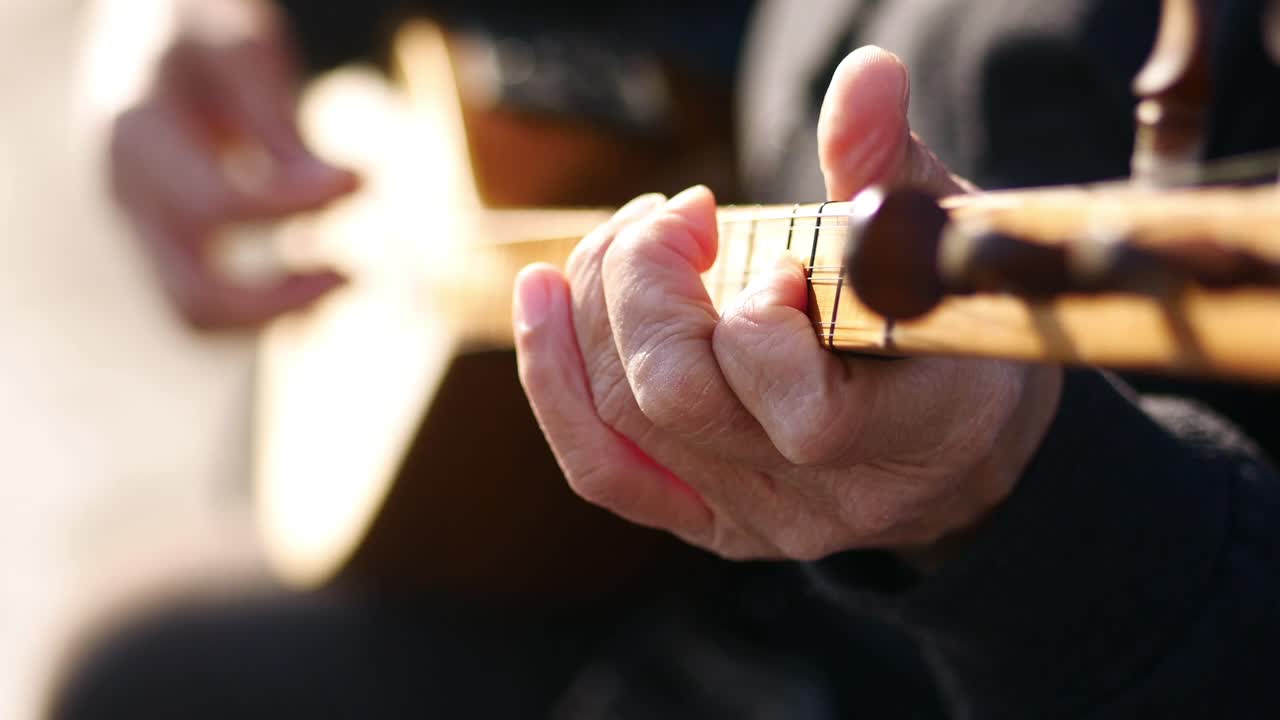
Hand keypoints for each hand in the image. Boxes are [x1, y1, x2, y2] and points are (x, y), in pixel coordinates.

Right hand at [110, 0, 358, 328]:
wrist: (142, 24)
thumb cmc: (200, 26)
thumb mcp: (237, 50)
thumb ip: (277, 121)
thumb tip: (336, 189)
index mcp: (137, 135)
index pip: (220, 204)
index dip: (299, 202)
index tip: (364, 179)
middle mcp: (127, 194)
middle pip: (195, 296)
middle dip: (283, 299)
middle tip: (355, 274)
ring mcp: (137, 224)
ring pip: (196, 314)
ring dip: (277, 311)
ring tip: (347, 277)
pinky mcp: (157, 239)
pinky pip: (204, 299)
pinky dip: (264, 305)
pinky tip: (320, 278)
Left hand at [512, 47, 1062, 564]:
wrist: (958, 435)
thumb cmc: (952, 325)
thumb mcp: (939, 240)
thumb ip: (890, 164)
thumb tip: (864, 76)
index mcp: (916, 436)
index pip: (805, 414)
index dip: (760, 322)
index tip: (777, 257)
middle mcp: (826, 499)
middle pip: (678, 399)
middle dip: (646, 283)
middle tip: (681, 218)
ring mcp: (757, 519)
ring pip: (621, 417)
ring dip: (598, 304)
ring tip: (635, 237)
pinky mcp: (705, 519)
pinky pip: (601, 466)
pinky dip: (555, 379)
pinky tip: (542, 298)